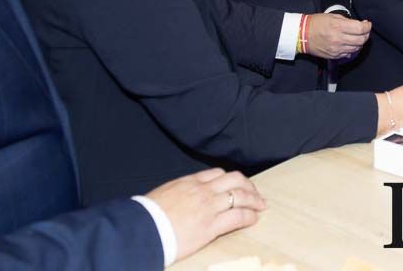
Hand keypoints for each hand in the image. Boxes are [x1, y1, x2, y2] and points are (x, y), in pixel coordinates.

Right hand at [146, 168, 265, 260]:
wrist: (142, 229)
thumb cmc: (146, 216)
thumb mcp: (162, 195)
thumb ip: (176, 193)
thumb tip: (178, 198)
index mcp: (189, 182)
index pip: (216, 173)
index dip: (230, 179)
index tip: (236, 184)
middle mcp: (202, 190)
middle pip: (234, 179)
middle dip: (247, 185)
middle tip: (254, 193)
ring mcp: (208, 206)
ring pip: (239, 196)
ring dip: (254, 200)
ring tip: (260, 205)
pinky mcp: (211, 226)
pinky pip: (237, 216)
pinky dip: (249, 216)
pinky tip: (254, 219)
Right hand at [304, 13, 370, 59]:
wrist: (302, 35)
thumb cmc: (316, 23)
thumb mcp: (332, 16)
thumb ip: (346, 21)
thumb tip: (358, 24)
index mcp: (338, 26)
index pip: (361, 29)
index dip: (367, 26)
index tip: (367, 24)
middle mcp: (339, 39)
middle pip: (361, 40)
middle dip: (366, 34)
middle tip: (364, 30)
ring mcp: (337, 49)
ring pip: (357, 48)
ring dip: (360, 42)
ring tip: (357, 37)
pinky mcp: (334, 55)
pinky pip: (349, 54)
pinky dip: (352, 49)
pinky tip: (350, 43)